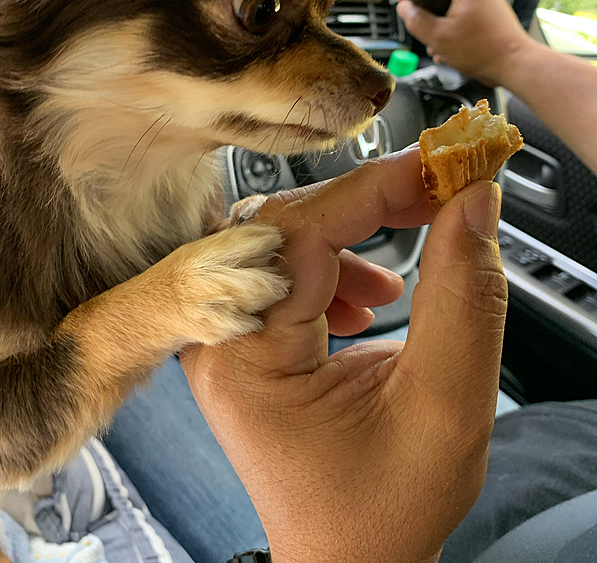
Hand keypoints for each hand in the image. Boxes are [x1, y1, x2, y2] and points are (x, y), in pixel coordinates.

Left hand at [181, 149, 505, 562]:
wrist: (348, 557)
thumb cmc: (380, 510)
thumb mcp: (443, 406)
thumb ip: (464, 296)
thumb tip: (471, 205)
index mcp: (245, 356)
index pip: (305, 230)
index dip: (380, 187)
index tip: (444, 166)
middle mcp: (219, 339)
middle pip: (287, 225)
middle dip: (369, 204)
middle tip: (437, 200)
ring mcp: (227, 337)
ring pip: (285, 240)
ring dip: (351, 235)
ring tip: (401, 278)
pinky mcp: (247, 339)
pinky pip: (283, 272)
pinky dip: (333, 267)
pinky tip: (368, 298)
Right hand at [396, 0, 534, 86]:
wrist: (515, 65)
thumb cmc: (483, 51)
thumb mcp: (438, 37)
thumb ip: (416, 20)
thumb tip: (404, 8)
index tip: (408, 1)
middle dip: (431, 13)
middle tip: (427, 31)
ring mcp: (490, 1)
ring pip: (455, 6)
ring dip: (443, 25)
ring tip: (442, 45)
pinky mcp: (494, 14)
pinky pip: (468, 16)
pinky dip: (457, 29)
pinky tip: (454, 49)